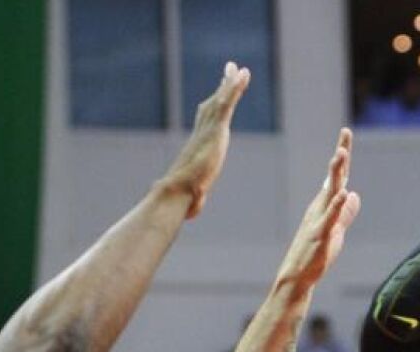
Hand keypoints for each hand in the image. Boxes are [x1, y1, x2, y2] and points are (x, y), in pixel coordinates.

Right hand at [162, 61, 250, 217]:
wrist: (177, 191)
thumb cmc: (182, 197)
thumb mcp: (194, 196)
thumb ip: (196, 200)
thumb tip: (190, 213)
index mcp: (199, 145)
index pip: (207, 120)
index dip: (213, 106)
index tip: (218, 95)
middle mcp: (203, 133)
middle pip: (214, 103)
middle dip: (223, 86)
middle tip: (230, 70)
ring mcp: (209, 129)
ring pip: (221, 100)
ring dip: (231, 83)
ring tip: (241, 68)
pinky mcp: (216, 129)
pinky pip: (227, 103)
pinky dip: (235, 88)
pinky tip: (243, 75)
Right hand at [277, 128, 361, 287]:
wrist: (297, 277)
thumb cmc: (314, 255)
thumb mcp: (336, 231)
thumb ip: (346, 213)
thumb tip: (354, 194)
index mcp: (324, 205)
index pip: (336, 177)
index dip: (342, 156)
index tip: (345, 133)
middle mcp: (320, 208)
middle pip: (333, 178)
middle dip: (339, 157)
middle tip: (344, 135)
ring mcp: (319, 221)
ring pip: (329, 193)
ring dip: (335, 173)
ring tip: (340, 155)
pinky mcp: (320, 236)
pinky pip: (330, 218)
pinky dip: (337, 205)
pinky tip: (344, 192)